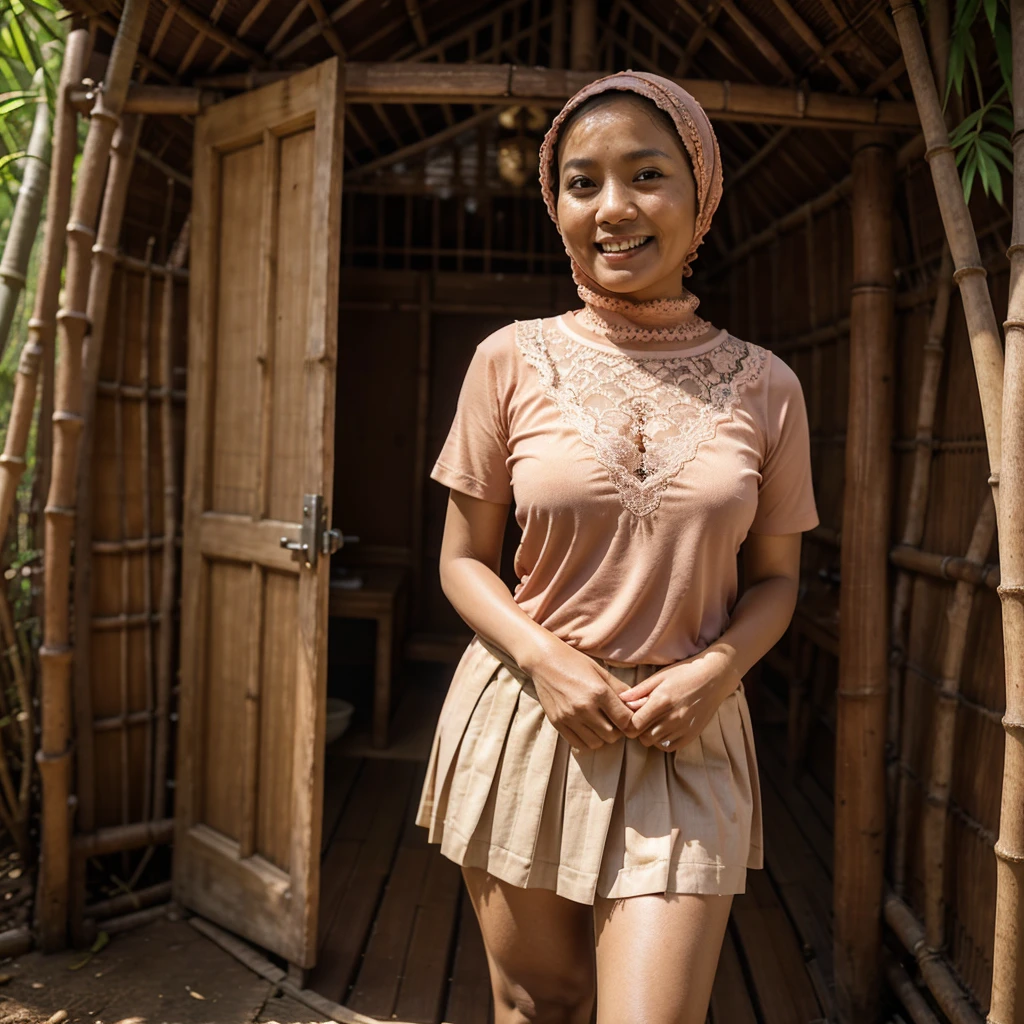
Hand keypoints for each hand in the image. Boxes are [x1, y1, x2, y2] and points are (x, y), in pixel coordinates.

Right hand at [523, 638, 635, 751]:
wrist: (543, 660)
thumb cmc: (574, 661)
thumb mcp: (600, 671)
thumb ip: (620, 689)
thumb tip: (638, 704)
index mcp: (599, 692)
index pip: (625, 721)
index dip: (630, 722)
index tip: (627, 717)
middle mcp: (584, 707)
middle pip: (612, 735)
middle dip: (617, 730)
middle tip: (613, 720)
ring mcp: (569, 717)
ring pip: (597, 743)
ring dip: (602, 736)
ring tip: (599, 723)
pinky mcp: (557, 723)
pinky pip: (578, 744)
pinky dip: (586, 740)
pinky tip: (586, 727)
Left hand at [617, 653, 740, 752]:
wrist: (714, 678)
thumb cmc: (684, 673)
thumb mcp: (659, 676)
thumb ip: (640, 691)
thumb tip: (621, 700)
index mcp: (662, 701)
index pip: (635, 725)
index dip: (628, 723)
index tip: (629, 717)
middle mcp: (673, 717)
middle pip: (643, 737)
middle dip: (639, 730)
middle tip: (642, 718)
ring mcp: (684, 728)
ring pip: (656, 743)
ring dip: (651, 735)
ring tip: (655, 721)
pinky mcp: (692, 734)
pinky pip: (670, 747)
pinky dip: (664, 741)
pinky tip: (665, 728)